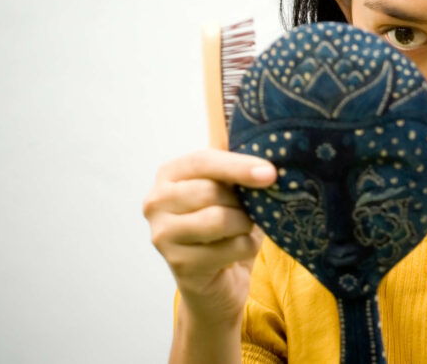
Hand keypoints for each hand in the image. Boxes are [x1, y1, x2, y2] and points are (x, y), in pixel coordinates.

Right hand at [143, 149, 275, 325]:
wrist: (218, 279)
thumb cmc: (226, 223)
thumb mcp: (230, 188)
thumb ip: (236, 165)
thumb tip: (255, 145)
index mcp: (169, 174)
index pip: (202, 161)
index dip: (238, 166)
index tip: (270, 173)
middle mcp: (156, 202)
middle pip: (210, 191)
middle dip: (241, 202)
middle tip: (250, 210)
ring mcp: (162, 235)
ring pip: (219, 219)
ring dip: (244, 224)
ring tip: (244, 228)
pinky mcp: (179, 264)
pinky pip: (228, 248)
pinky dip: (246, 247)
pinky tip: (238, 250)